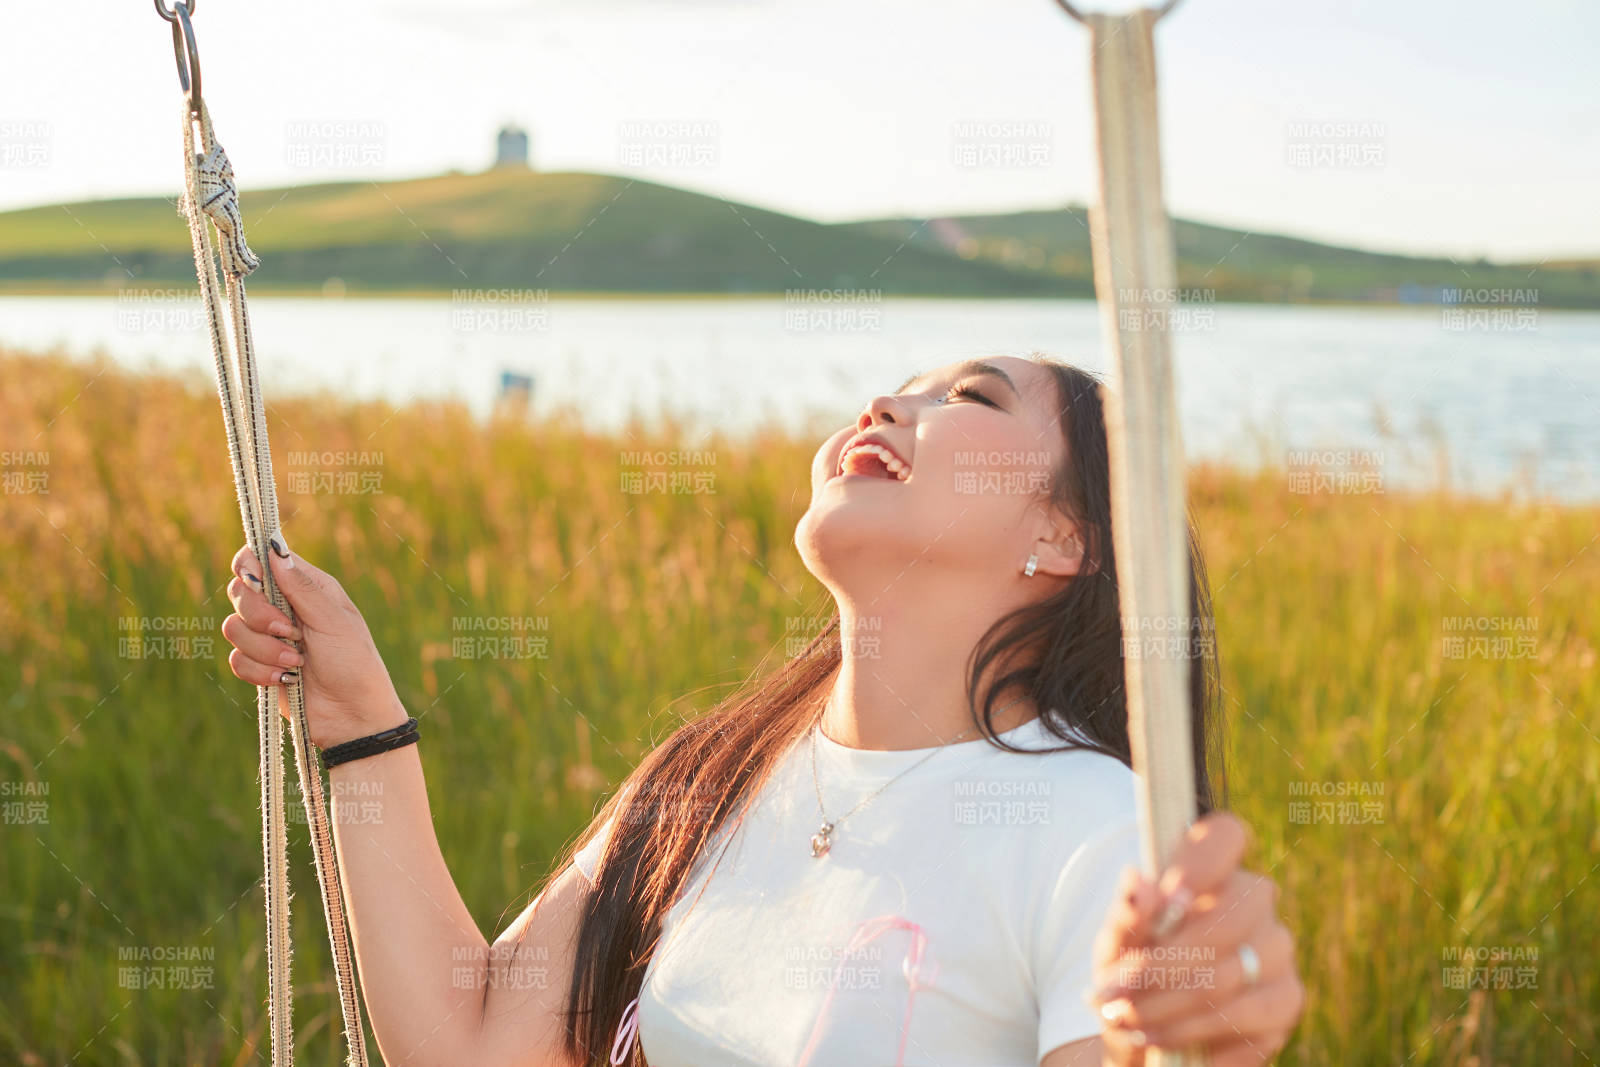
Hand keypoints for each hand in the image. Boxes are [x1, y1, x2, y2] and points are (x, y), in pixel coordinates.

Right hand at [222, 537, 407, 748]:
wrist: (352, 717)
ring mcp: (269, 637)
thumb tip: (274, 546)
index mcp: (307, 587)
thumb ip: (301, 586)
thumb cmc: (355, 663)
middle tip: (289, 632)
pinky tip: (286, 679)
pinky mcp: (260, 665)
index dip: (249, 565)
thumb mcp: (334, 620)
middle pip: (239, 592)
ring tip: (296, 661)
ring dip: (264, 648)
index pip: (260, 559)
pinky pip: (235, 660)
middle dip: (259, 615)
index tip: (256, 582)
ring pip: (232, 628)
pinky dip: (260, 671)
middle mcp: (284, 607)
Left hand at [1087, 813, 1303, 1065]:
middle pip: (1225, 922)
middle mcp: (1255, 900)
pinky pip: (1246, 1023)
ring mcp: (1278, 950)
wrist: (1147, 1023)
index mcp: (1211, 866)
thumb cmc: (1131, 966)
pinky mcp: (1287, 1001)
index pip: (1225, 836)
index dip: (1203, 862)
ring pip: (1227, 979)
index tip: (1167, 896)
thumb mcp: (1116, 941)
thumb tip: (1140, 889)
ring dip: (1167, 1009)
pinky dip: (1195, 1038)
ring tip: (1126, 1022)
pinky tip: (1161, 1043)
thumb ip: (1126, 915)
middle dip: (1160, 967)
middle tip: (1113, 995)